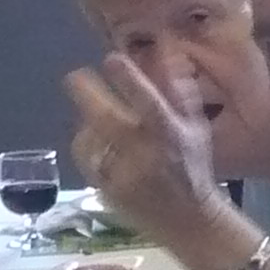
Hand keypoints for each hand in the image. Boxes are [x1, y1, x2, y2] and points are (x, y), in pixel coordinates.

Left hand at [63, 55, 252, 264]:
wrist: (187, 220)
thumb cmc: (192, 167)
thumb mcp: (195, 128)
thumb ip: (180, 90)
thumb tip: (167, 49)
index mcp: (171, 134)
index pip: (149, 101)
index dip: (129, 79)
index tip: (111, 58)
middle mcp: (146, 153)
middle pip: (107, 118)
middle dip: (86, 93)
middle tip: (74, 76)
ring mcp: (123, 174)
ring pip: (90, 137)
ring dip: (86, 120)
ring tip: (91, 112)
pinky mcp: (107, 190)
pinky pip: (86, 159)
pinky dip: (85, 144)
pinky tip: (91, 138)